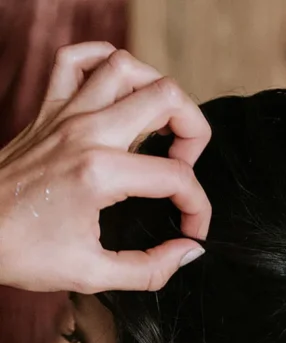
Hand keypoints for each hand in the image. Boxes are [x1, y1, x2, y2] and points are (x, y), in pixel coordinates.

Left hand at [0, 42, 210, 292]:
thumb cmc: (23, 253)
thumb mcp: (93, 276)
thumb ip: (150, 270)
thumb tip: (187, 253)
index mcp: (100, 174)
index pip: (177, 177)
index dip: (198, 208)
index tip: (192, 233)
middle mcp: (86, 133)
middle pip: (166, 97)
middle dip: (194, 131)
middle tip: (185, 166)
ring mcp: (65, 114)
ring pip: (127, 67)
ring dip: (157, 91)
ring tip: (161, 128)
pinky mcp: (47, 110)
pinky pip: (77, 60)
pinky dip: (103, 61)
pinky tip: (118, 90)